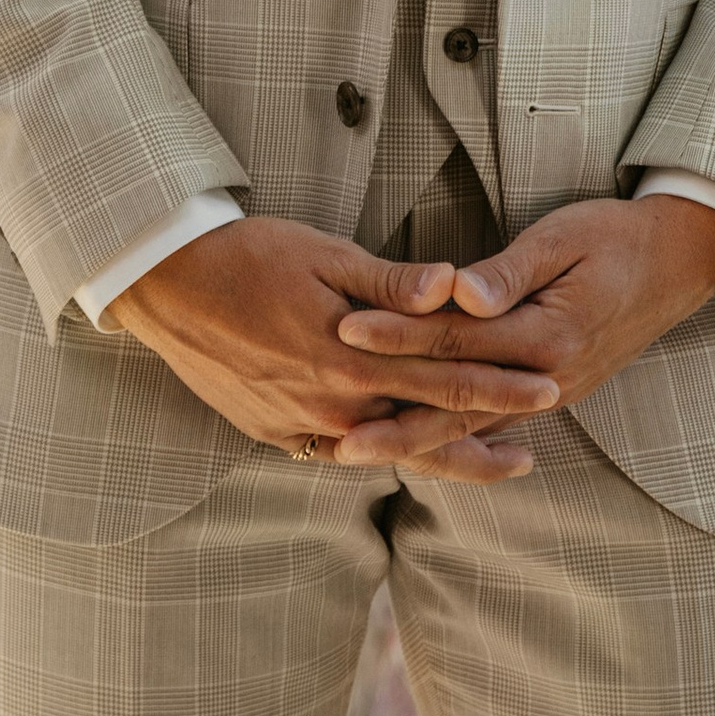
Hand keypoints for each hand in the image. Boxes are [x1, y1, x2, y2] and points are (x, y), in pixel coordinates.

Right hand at [109, 217, 559, 482]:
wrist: (165, 286)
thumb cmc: (247, 255)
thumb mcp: (322, 253)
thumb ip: (389, 281)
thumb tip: (453, 289)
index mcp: (350, 357)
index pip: (445, 375)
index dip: (501, 383)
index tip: (549, 384)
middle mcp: (333, 405)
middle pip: (428, 422)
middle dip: (490, 423)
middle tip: (543, 427)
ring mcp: (303, 427)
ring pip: (392, 449)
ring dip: (447, 453)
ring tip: (497, 461)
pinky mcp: (277, 435)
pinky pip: (344, 454)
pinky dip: (387, 455)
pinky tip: (410, 454)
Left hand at [332, 194, 714, 454]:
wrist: (675, 262)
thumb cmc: (613, 238)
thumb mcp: (562, 239)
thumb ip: (508, 273)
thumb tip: (460, 293)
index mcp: (545, 335)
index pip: (455, 337)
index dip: (398, 332)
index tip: (346, 329)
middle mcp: (546, 378)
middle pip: (455, 401)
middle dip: (393, 418)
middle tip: (333, 435)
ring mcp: (551, 394)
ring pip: (470, 425)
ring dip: (414, 441)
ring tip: (358, 454)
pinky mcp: (551, 395)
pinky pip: (491, 425)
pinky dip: (450, 441)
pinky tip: (416, 451)